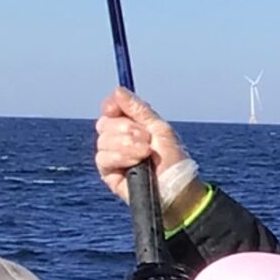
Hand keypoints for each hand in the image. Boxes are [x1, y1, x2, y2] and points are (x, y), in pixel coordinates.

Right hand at [95, 89, 201, 222]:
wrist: (178, 190)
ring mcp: (112, 156)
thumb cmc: (174, 162)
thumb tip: (117, 90)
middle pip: (105, 123)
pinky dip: (120, 156)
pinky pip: (102, 157)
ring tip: (145, 153)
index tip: (116, 108)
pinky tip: (136, 161)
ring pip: (102, 140)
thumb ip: (139, 110)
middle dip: (126, 129)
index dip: (112, 106)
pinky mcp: (108, 173)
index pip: (110, 109)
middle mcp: (118, 139)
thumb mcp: (160, 130)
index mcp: (131, 126)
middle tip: (146, 139)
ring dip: (126, 144)